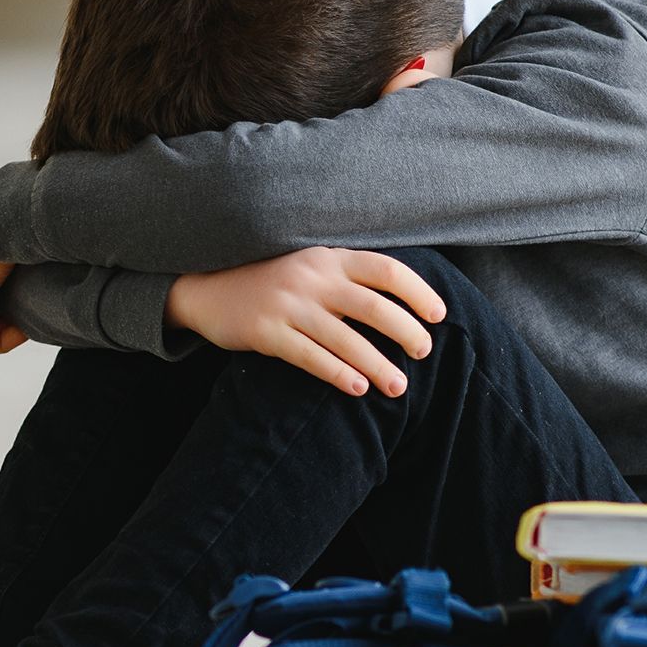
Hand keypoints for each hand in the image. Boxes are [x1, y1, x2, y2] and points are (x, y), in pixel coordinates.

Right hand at [165, 249, 445, 395]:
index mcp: (329, 258)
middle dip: (407, 333)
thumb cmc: (271, 280)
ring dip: (379, 365)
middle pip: (374, 307)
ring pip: (346, 339)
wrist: (207, 287)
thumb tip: (403, 303)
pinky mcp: (267, 333)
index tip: (439, 316)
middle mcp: (312, 278)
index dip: (418, 293)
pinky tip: (358, 388)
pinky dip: (338, 373)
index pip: (387, 271)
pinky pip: (310, 357)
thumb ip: (348, 276)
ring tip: (399, 387)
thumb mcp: (309, 265)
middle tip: (424, 353)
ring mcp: (289, 305)